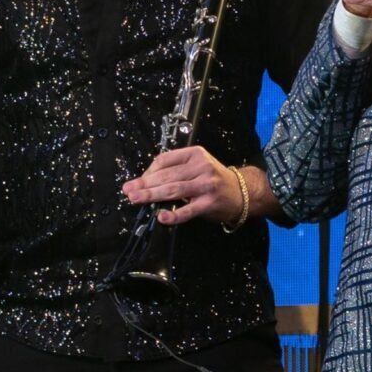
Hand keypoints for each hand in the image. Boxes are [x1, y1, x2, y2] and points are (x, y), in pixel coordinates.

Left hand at [122, 146, 251, 225]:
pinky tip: (161, 217)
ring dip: (152, 196)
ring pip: (173, 190)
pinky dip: (173, 215)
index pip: (165, 160)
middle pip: (166, 175)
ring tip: (137, 199)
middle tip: (129, 191)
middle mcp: (201, 167)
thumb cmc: (215, 179)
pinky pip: (187, 210)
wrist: (243, 192)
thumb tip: (147, 180)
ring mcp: (205, 185)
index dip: (148, 171)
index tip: (137, 181)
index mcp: (195, 154)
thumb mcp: (199, 165)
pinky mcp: (209, 203)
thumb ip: (177, 169)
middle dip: (145, 184)